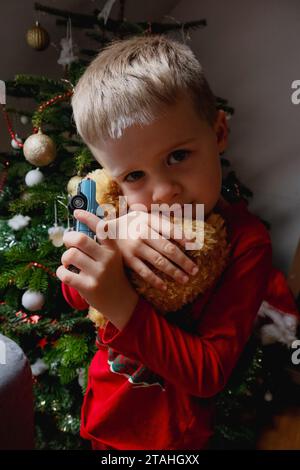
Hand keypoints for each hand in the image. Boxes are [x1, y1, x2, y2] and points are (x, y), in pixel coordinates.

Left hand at [56, 218, 137, 330]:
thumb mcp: (112, 256)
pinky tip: (66, 272)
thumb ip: (100, 242)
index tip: (77, 212)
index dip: (87, 217)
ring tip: (68, 261)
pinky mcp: (89, 287)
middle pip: (80, 239)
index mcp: (113, 249)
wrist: (120, 300)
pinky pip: (65, 273)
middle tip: (69, 242)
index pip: (100, 228)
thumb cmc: (111, 273)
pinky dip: (61, 271)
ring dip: (64, 256)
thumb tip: (79, 223)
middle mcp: (107, 260)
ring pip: (70, 255)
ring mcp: (98, 274)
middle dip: (68, 238)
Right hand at [73, 209, 198, 291]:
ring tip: (185, 279)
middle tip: (195, 270)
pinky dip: (155, 280)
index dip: (182, 236)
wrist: (105, 231)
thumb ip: (164, 223)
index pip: (169, 229)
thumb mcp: (144, 216)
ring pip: (158, 261)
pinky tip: (165, 287)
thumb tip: (190, 236)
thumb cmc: (131, 223)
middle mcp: (142, 233)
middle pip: (167, 248)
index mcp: (147, 220)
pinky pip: (144, 272)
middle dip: (183, 260)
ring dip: (174, 271)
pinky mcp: (127, 259)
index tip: (194, 245)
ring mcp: (134, 247)